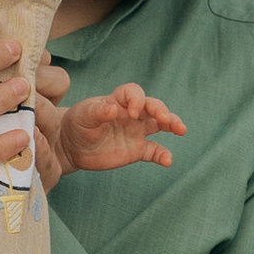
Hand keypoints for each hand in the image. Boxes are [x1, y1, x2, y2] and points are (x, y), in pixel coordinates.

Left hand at [40, 82, 186, 185]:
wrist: (72, 147)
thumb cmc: (77, 125)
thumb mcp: (82, 116)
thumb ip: (97, 112)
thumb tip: (112, 109)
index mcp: (117, 101)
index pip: (133, 92)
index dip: (136, 99)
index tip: (131, 112)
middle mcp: (131, 114)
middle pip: (152, 106)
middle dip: (161, 110)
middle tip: (165, 118)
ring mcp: (136, 132)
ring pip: (160, 125)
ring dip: (172, 124)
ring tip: (181, 130)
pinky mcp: (137, 150)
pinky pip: (154, 151)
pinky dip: (162, 155)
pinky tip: (168, 161)